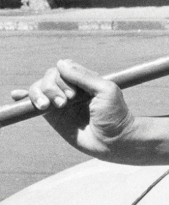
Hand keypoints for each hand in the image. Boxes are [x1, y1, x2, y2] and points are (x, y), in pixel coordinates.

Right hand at [11, 60, 136, 158]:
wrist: (113, 141)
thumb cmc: (114, 115)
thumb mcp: (105, 91)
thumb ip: (84, 77)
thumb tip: (60, 63)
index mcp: (85, 80)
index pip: (64, 68)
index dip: (63, 78)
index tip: (74, 95)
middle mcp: (71, 88)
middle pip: (49, 77)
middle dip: (53, 87)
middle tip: (66, 102)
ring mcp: (60, 101)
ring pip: (39, 88)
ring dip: (39, 94)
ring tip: (47, 106)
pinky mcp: (53, 115)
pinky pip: (34, 103)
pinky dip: (24, 98)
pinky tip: (17, 96)